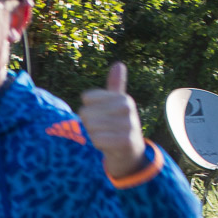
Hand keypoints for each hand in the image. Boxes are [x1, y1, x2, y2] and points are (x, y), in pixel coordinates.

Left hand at [79, 62, 145, 178]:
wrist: (130, 153)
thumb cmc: (120, 126)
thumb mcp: (118, 105)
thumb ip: (115, 86)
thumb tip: (119, 64)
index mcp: (124, 98)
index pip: (87, 98)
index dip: (88, 109)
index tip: (101, 116)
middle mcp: (127, 109)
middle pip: (87, 113)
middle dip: (90, 124)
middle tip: (104, 129)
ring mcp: (128, 125)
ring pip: (91, 127)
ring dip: (93, 134)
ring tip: (105, 136)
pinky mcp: (125, 141)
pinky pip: (96, 139)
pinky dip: (97, 144)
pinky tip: (106, 145)